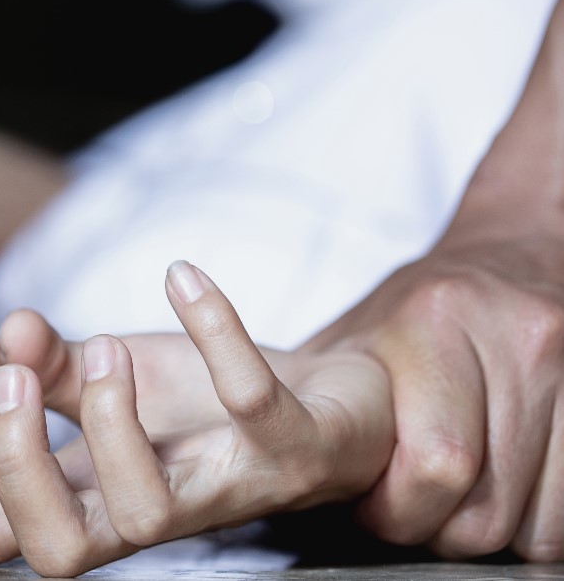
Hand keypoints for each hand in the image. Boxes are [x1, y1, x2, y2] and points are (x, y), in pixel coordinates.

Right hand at [0, 262, 393, 575]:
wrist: (331, 402)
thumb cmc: (203, 405)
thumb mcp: (106, 378)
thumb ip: (47, 365)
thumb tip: (11, 333)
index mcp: (87, 497)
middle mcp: (146, 512)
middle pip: (54, 553)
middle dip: (14, 457)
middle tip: (13, 374)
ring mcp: (221, 490)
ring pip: (144, 514)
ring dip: (107, 418)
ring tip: (104, 346)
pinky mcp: (294, 450)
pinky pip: (254, 408)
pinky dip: (217, 334)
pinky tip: (182, 275)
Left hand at [304, 233, 563, 560]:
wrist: (508, 255)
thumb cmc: (416, 314)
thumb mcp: (350, 340)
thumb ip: (300, 393)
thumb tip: (254, 456)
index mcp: (431, 323)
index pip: (437, 463)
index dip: (400, 510)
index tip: (374, 506)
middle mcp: (511, 338)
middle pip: (488, 506)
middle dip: (440, 531)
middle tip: (413, 509)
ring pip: (539, 524)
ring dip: (494, 534)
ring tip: (457, 498)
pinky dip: (537, 522)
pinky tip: (504, 492)